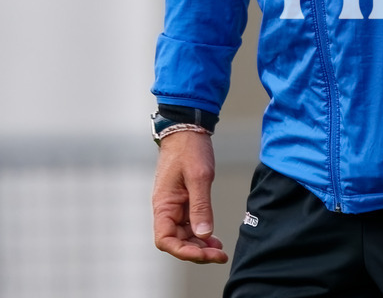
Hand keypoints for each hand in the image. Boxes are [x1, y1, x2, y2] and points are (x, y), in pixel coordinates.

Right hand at [152, 130, 228, 263]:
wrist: (188, 127)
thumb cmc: (190, 149)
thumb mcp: (199, 176)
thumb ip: (201, 206)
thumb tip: (204, 234)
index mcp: (164, 204)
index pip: (166, 240)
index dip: (183, 252)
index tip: (204, 254)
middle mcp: (166, 208)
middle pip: (177, 240)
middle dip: (197, 251)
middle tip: (219, 255)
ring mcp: (175, 204)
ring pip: (184, 234)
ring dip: (200, 244)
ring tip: (219, 249)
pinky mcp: (183, 199)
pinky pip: (189, 222)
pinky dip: (201, 232)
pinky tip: (213, 237)